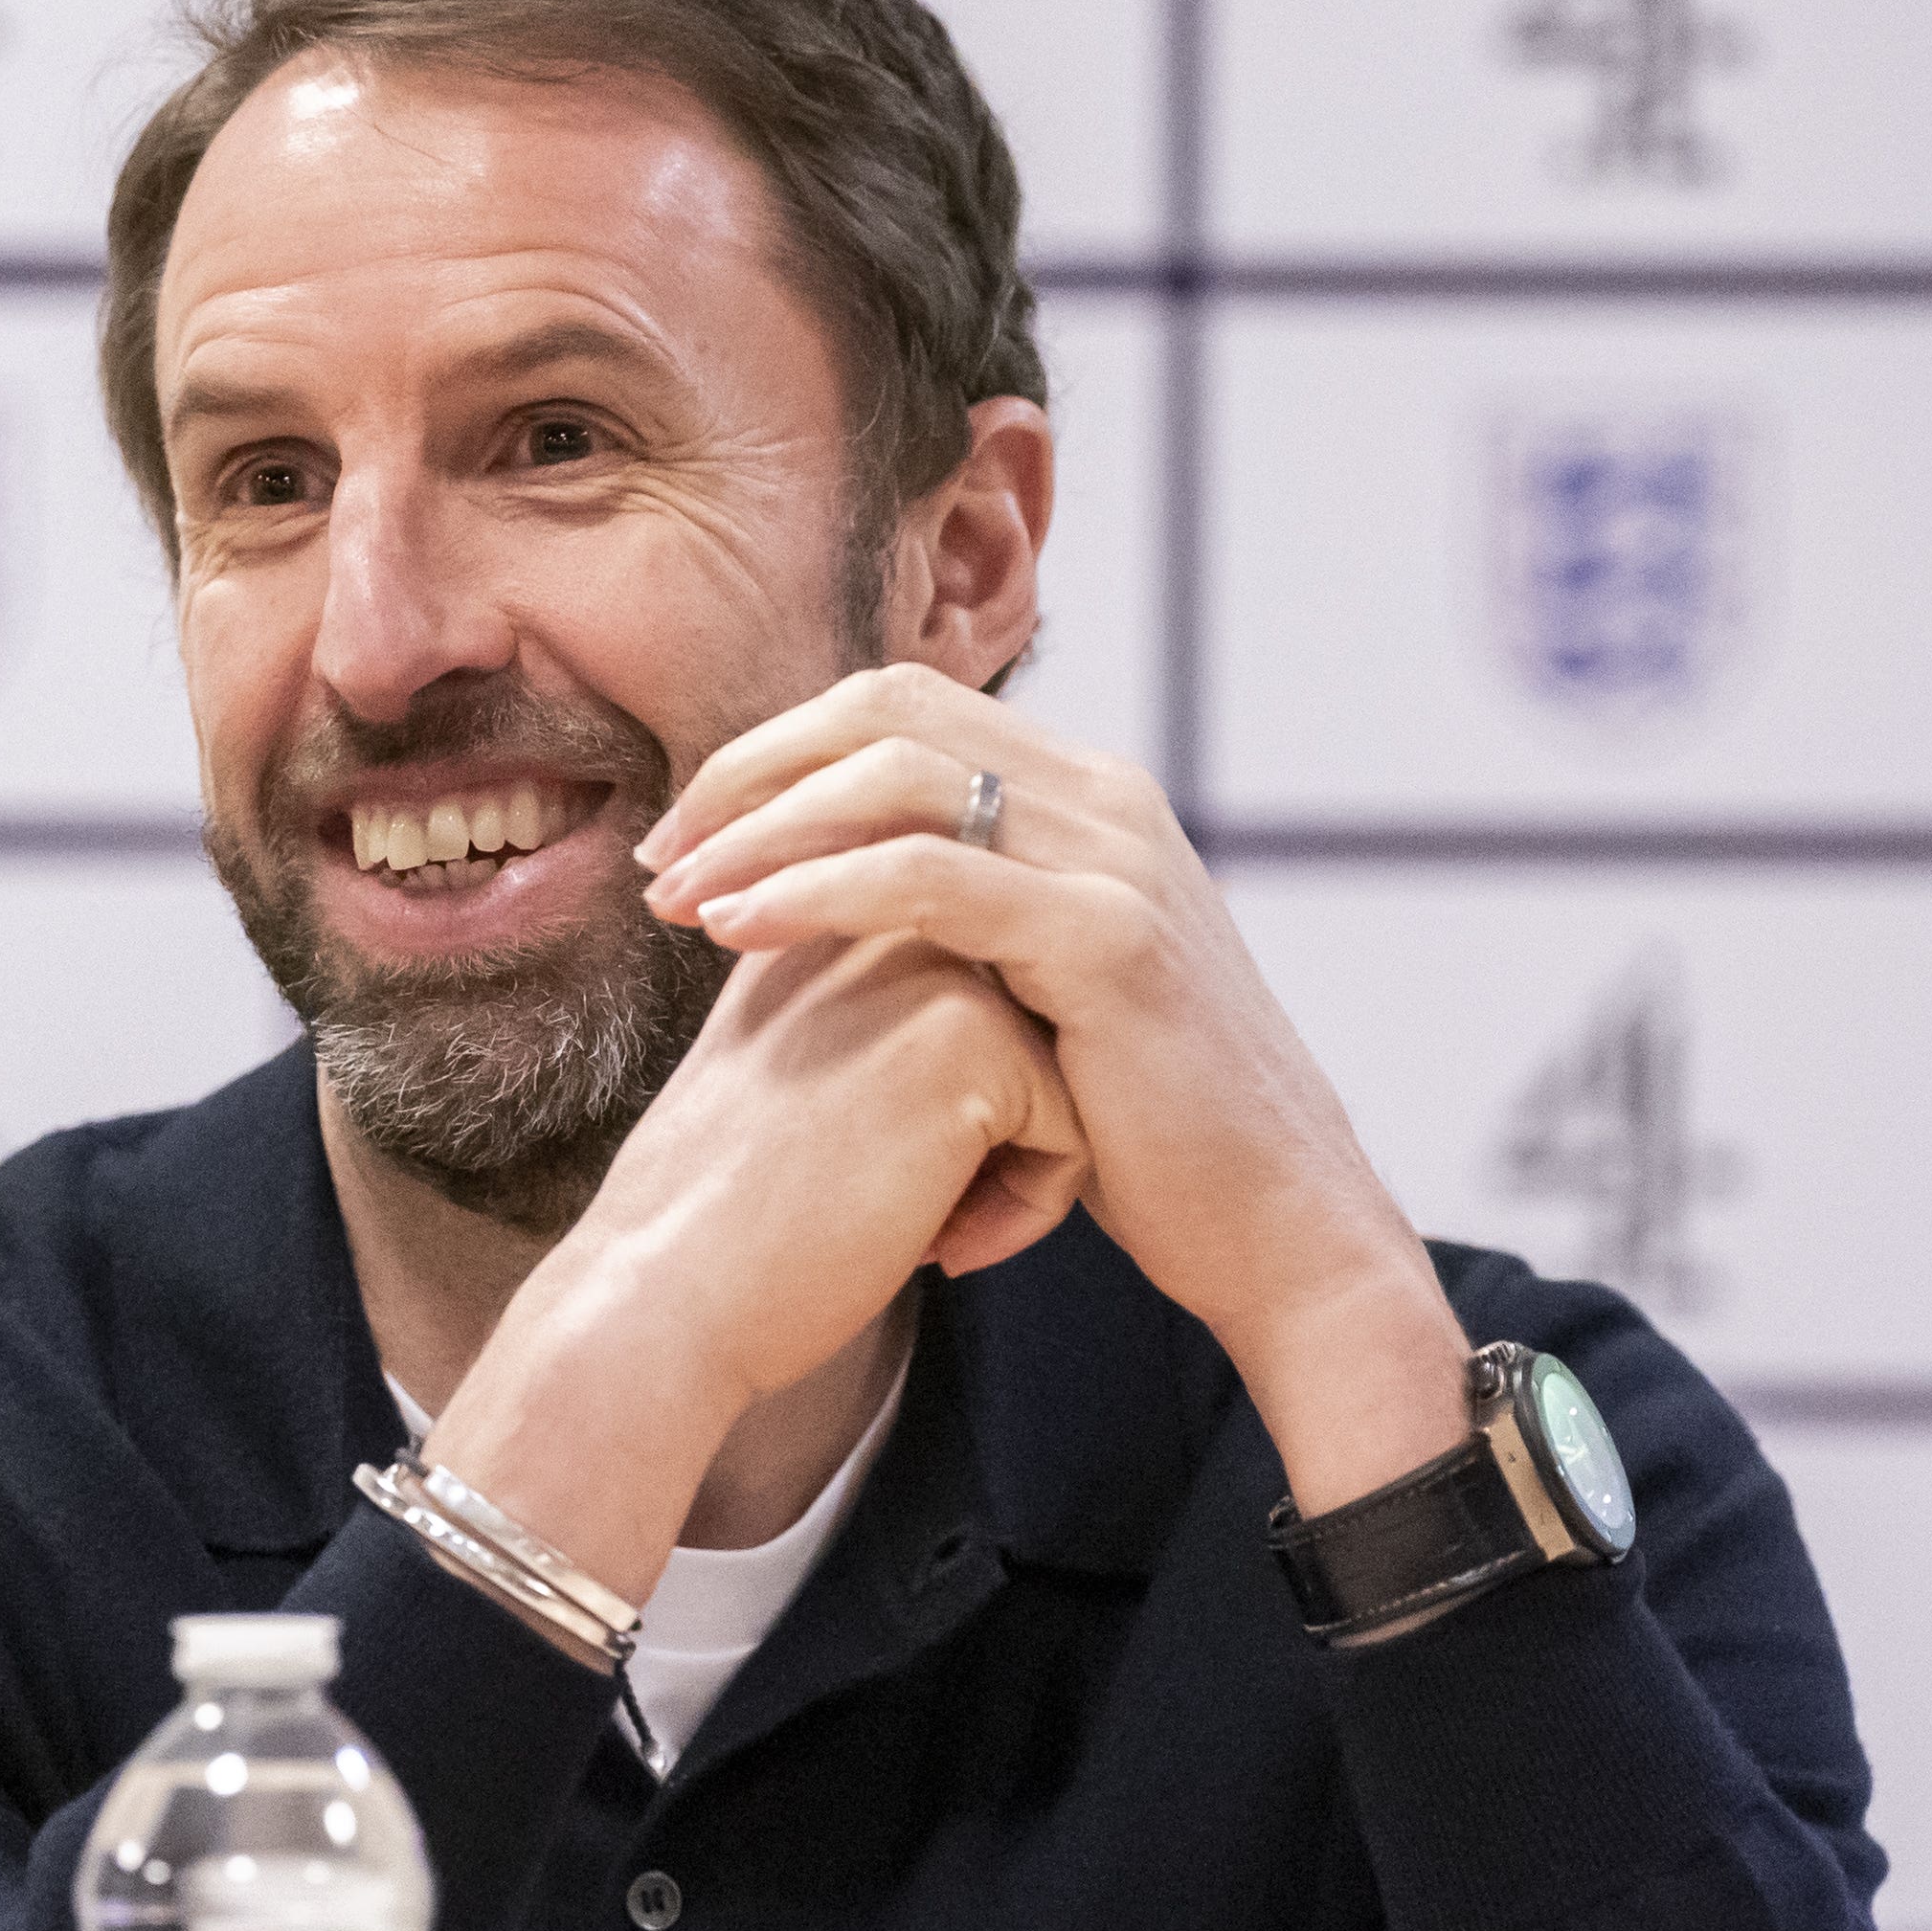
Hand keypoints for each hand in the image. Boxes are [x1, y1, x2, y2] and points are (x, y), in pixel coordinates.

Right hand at [426, 930, 1084, 1601]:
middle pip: (1023, 1025)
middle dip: (987, 1133)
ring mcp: (928, 968)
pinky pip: (1072, 1129)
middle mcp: (876, 915)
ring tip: (916, 1224)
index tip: (855, 1173)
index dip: (938, 1105)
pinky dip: (1027, 1209)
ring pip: (1061, 1074)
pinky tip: (934, 1243)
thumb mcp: (776, 1064)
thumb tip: (970, 1048)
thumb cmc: (717, 1217)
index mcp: (822, 909)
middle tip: (891, 1205)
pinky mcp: (972, 1042)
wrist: (662, 1294)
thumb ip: (860, 1013)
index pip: (965, 997)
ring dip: (1009, 1174)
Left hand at [635, 664, 1468, 1511]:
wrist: (1274, 1224)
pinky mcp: (1109, 938)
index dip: (777, 753)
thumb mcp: (1043, 995)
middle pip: (883, 710)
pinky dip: (815, 889)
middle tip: (657, 856)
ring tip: (676, 898)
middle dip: (750, 773)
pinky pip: (929, 875)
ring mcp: (1114, 857)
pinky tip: (740, 933)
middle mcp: (1107, 797)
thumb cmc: (1144, 1133)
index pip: (899, 706)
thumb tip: (841, 900)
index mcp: (1086, 796)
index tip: (689, 835)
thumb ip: (968, 924)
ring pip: (894, 775)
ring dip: (761, 828)